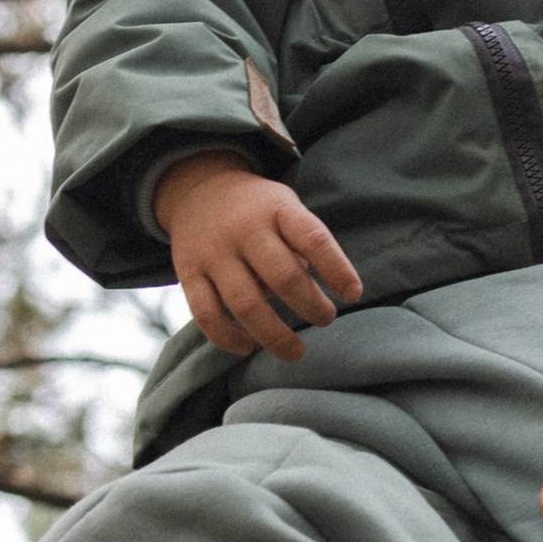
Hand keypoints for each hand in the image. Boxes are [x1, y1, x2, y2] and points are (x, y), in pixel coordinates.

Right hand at [157, 150, 363, 360]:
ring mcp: (214, 252)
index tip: (353, 294)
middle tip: (326, 319)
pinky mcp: (189, 273)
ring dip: (275, 334)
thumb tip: (311, 297)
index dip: (337, 269)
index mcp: (277, 209)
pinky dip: (227, 337)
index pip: (313, 238)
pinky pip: (206, 314)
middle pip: (283, 277)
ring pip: (245, 304)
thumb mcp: (287, 209)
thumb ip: (303, 247)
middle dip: (311, 306)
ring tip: (296, 351)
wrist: (199, 189)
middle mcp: (244, 229)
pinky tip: (248, 347)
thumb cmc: (259, 211)